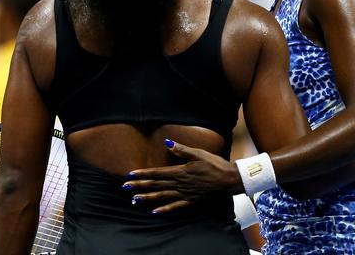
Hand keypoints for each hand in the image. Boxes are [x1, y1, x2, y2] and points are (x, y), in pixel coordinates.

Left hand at [122, 140, 243, 213]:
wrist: (229, 179)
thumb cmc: (214, 164)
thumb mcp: (198, 153)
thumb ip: (182, 150)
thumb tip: (167, 143)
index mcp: (180, 171)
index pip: (157, 173)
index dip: (143, 174)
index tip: (130, 175)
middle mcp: (180, 184)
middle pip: (156, 185)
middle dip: (139, 186)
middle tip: (125, 188)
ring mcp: (185, 194)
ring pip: (163, 196)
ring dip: (148, 197)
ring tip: (134, 200)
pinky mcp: (192, 200)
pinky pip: (176, 206)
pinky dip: (165, 209)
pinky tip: (155, 212)